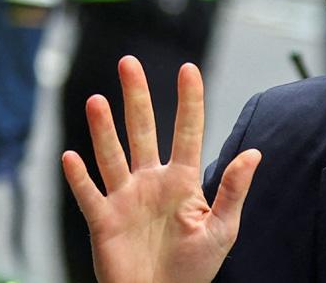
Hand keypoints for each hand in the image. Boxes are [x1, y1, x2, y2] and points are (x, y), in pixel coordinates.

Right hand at [62, 56, 260, 282]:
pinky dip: (79, 177)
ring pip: (112, 155)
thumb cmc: (195, 267)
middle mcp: (152, 182)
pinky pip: (89, 194)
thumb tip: (255, 153)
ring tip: (96, 100)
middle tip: (128, 62)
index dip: (189, 101)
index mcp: (184, 181)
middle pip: (142, 130)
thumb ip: (233, 190)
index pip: (187, 131)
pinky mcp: (104, 220)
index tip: (189, 68)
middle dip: (137, 97)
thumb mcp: (222, 229)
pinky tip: (70, 156)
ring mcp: (126, 198)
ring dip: (103, 129)